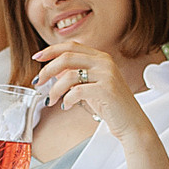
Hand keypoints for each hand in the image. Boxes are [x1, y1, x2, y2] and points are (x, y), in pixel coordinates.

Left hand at [32, 41, 150, 136]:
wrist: (131, 123)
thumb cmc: (110, 105)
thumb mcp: (90, 86)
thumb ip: (75, 75)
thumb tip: (53, 70)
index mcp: (100, 57)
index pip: (71, 46)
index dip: (51, 50)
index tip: (37, 57)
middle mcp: (104, 62)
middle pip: (67, 57)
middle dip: (48, 69)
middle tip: (38, 82)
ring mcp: (107, 75)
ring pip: (69, 75)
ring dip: (55, 89)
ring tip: (51, 100)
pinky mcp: (107, 89)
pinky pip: (77, 91)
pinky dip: (67, 99)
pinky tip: (67, 106)